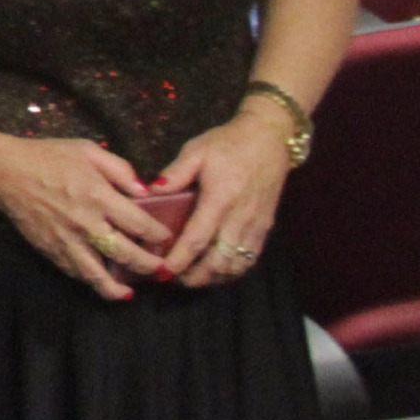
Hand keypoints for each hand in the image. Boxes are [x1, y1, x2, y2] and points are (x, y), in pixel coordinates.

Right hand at [0, 135, 175, 298]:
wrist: (5, 173)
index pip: (140, 224)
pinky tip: (102, 284)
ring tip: (131, 292)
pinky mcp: (51, 251)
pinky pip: (76, 273)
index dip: (159, 235)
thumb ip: (120, 169)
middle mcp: (86, 223)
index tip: (167, 238)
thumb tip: (145, 191)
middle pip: (127, 254)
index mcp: (99, 196)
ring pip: (99, 275)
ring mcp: (68, 241)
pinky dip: (91, 282)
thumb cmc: (47, 157)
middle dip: (149, 265)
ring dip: (119, 287)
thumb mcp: (87, 149)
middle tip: (161, 270)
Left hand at [148, 110, 296, 290]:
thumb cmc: (229, 143)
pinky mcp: (265, 229)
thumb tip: (149, 192)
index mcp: (220, 199)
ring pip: (235, 266)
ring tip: (189, 277)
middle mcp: (240, 218)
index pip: (197, 240)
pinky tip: (215, 270)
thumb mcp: (196, 151)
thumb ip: (174, 174)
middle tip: (171, 279)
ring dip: (212, 278)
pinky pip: (249, 260)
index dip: (179, 261)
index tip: (161, 272)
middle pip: (218, 262)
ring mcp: (256, 226)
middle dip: (194, 277)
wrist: (269, 140)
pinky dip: (231, 271)